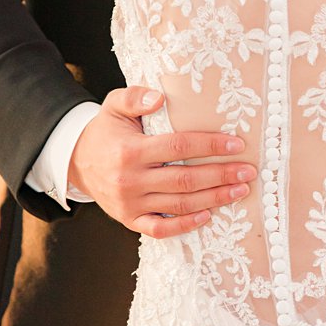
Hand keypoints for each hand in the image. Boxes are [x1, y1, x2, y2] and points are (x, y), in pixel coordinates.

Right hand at [68, 86, 258, 238]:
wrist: (76, 161)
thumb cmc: (105, 131)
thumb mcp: (114, 105)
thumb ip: (135, 96)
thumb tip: (160, 98)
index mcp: (130, 150)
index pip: (178, 147)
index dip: (210, 145)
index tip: (237, 144)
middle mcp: (130, 180)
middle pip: (185, 179)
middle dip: (221, 175)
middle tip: (248, 172)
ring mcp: (129, 203)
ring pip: (179, 205)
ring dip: (213, 199)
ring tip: (239, 191)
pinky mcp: (129, 219)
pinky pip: (160, 229)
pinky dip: (185, 225)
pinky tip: (208, 216)